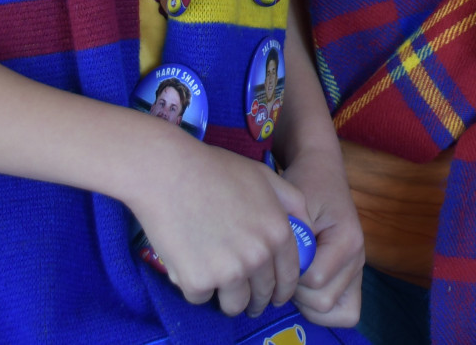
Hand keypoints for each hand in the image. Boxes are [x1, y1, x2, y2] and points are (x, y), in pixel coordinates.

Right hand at [126, 132, 309, 317]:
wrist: (168, 172)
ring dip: (227, 298)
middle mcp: (258, 257)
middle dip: (255, 299)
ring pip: (233, 305)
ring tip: (217, 282)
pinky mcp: (198, 281)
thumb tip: (307, 228)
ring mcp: (228, 272)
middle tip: (244, 296)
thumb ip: (293, 202)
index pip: (289, 278)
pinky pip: (200, 298)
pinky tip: (189, 265)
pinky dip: (195, 286)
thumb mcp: (265, 176)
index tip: (272, 294)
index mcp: (278, 234)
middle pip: (261, 296)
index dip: (281, 290)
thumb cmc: (215, 169)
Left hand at [282, 144, 364, 325]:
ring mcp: (357, 270)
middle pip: (321, 301)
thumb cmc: (306, 185)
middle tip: (286, 264)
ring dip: (304, 299)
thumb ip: (295, 239)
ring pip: (330, 311)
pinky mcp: (351, 278)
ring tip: (295, 274)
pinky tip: (306, 289)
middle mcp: (358, 259)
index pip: (313, 279)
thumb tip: (289, 274)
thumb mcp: (296, 203)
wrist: (321, 172)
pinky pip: (344, 313)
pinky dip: (321, 310)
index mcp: (348, 240)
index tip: (282, 251)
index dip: (290, 272)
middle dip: (295, 289)